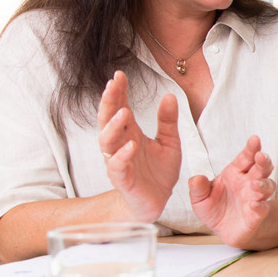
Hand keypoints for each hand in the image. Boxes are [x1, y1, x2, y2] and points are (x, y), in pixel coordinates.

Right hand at [98, 70, 181, 221]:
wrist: (156, 201)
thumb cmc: (159, 172)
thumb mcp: (169, 142)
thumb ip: (168, 121)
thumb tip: (169, 95)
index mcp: (130, 133)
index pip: (120, 107)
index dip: (118, 92)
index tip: (119, 75)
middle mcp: (120, 144)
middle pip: (108, 119)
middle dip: (109, 102)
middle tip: (113, 84)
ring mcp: (119, 161)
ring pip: (107, 141)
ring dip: (114, 126)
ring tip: (123, 112)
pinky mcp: (123, 179)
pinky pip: (118, 166)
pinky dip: (123, 156)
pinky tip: (131, 146)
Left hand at [188, 135, 275, 247]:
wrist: (223, 230)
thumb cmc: (213, 208)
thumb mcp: (199, 198)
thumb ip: (197, 188)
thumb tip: (196, 178)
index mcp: (235, 173)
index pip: (245, 157)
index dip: (251, 148)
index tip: (255, 139)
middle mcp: (248, 183)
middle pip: (261, 168)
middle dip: (264, 161)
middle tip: (261, 156)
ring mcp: (255, 198)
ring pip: (267, 186)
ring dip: (263, 183)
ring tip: (254, 184)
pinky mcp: (257, 215)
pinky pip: (263, 208)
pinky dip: (260, 206)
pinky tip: (254, 204)